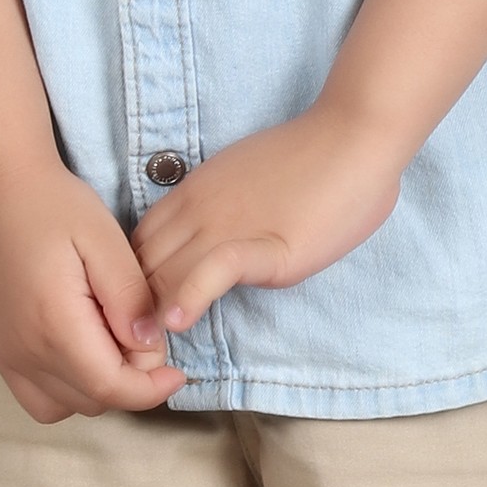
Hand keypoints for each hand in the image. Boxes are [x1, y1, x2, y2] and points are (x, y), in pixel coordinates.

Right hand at [0, 159, 185, 423]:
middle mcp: (24, 351)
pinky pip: (37, 396)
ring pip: (66, 405)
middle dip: (129, 380)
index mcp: (55, 326)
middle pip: (93, 400)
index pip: (112, 388)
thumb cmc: (55, 207)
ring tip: (111, 340)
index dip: (151, 390)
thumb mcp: (108, 243)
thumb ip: (132, 299)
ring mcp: (6, 354)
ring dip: (98, 387)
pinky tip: (83, 350)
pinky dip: (67, 388)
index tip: (178, 372)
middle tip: (140, 332)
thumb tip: (151, 346)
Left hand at [129, 100, 405, 334]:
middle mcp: (198, 209)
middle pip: (141, 265)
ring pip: (163, 272)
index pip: (137, 244)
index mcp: (191, 192)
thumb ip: (216, 211)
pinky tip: (180, 322)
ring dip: (153, 313)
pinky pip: (212, 271)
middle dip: (136, 306)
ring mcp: (228, 226)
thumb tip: (206, 245)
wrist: (354, 137)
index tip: (143, 311)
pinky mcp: (265, 246)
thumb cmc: (309, 157)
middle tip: (141, 342)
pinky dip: (190, 298)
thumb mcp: (240, 179)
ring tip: (153, 350)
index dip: (132, 281)